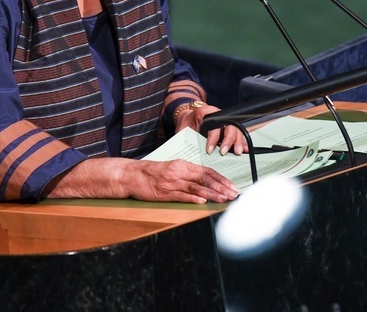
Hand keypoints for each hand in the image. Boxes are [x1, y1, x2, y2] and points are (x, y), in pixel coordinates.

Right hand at [46, 158, 237, 203]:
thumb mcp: (173, 168)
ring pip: (196, 188)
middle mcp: (179, 171)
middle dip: (221, 187)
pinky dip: (193, 198)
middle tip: (234, 194)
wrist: (132, 175)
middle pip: (205, 179)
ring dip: (212, 194)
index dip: (221, 179)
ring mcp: (171, 182)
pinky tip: (203, 202)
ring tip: (224, 199)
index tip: (232, 186)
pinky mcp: (164, 192)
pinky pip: (181, 195)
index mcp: (183, 164)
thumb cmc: (153, 172)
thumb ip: (188, 174)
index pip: (207, 171)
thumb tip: (206, 181)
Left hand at [175, 103, 248, 155]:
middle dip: (228, 140)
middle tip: (224, 152)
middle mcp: (218, 115)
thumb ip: (184, 137)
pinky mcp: (228, 128)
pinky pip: (238, 134)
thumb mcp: (182, 129)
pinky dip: (241, 142)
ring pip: (236, 129)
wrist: (190, 117)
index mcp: (205, 112)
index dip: (213, 137)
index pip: (213, 124)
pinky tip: (244, 149)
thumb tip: (184, 151)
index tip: (209, 149)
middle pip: (228, 125)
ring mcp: (224, 121)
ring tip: (237, 153)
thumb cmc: (187, 123)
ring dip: (238, 141)